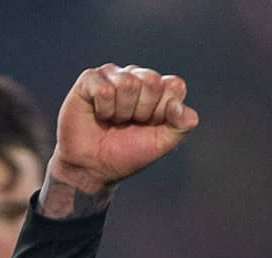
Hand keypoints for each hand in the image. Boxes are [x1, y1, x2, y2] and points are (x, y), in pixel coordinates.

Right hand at [41, 64, 198, 216]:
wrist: (95, 167)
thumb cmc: (129, 153)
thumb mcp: (163, 144)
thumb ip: (181, 125)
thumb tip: (178, 105)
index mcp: (160, 90)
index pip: (174, 86)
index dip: (164, 110)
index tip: (153, 124)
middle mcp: (138, 77)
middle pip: (152, 80)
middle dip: (143, 110)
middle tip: (132, 123)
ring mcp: (113, 75)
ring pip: (127, 83)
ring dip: (121, 111)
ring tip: (115, 121)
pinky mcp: (90, 79)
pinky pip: (104, 89)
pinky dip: (103, 109)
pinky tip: (99, 115)